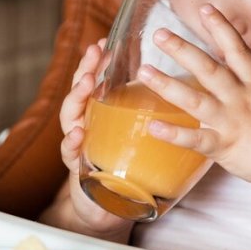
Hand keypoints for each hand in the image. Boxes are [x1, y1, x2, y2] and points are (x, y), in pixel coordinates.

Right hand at [45, 39, 132, 239]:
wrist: (107, 208)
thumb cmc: (123, 167)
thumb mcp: (133, 137)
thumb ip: (145, 116)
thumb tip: (180, 89)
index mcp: (101, 116)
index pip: (98, 82)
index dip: (98, 62)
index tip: (104, 41)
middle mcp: (85, 125)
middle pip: (81, 92)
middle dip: (85, 70)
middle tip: (93, 53)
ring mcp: (78, 145)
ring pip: (71, 116)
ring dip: (77, 97)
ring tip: (86, 83)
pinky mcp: (76, 168)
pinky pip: (70, 153)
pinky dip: (71, 143)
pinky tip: (77, 134)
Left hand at [137, 5, 250, 191]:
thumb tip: (241, 83)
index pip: (238, 50)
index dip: (222, 28)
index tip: (206, 8)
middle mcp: (242, 99)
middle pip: (210, 69)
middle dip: (183, 49)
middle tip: (158, 33)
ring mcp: (233, 122)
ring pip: (196, 100)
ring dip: (167, 85)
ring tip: (144, 71)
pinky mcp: (226, 147)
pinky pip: (196, 139)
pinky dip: (174, 133)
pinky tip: (152, 126)